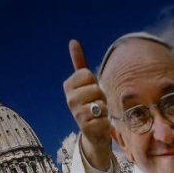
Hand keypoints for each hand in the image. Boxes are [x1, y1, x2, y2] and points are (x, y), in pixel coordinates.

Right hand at [63, 40, 112, 170]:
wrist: (92, 131)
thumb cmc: (90, 103)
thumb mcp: (86, 82)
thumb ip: (79, 62)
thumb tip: (73, 41)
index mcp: (68, 86)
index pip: (87, 74)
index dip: (94, 82)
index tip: (90, 90)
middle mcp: (69, 100)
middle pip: (95, 88)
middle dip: (101, 96)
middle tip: (96, 103)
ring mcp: (76, 114)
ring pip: (101, 104)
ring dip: (104, 109)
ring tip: (97, 114)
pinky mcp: (86, 128)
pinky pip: (104, 119)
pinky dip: (105, 122)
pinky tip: (98, 125)